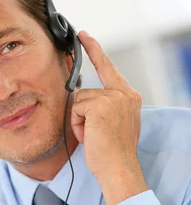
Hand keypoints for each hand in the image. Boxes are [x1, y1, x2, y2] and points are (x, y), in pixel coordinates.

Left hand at [71, 31, 147, 204]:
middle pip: (85, 92)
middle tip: (93, 134)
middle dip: (81, 115)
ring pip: (78, 101)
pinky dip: (77, 124)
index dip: (95, 51)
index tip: (84, 36)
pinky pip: (75, 109)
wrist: (118, 168)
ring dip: (79, 121)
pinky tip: (89, 135)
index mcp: (129, 97)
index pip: (108, 68)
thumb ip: (101, 106)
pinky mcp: (100, 105)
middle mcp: (124, 94)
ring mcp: (113, 98)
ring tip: (93, 136)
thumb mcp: (111, 123)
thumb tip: (79, 96)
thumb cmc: (112, 152)